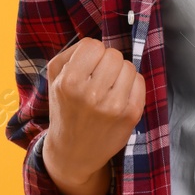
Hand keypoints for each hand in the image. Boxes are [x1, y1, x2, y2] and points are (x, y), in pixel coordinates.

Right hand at [41, 37, 145, 194]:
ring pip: (129, 66)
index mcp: (69, 83)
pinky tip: (119, 96)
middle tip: (99, 77)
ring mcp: (114, 106)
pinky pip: (140, 81)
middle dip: (107, 62)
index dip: (91, 53)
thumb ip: (71, 54)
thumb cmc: (65, 109)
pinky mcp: (131, 114)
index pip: (93, 45)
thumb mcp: (54, 79)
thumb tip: (97, 43)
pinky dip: (132, 85)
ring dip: (120, 73)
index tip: (88, 66)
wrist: (73, 152)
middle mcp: (92, 95)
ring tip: (108, 88)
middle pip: (114, 54)